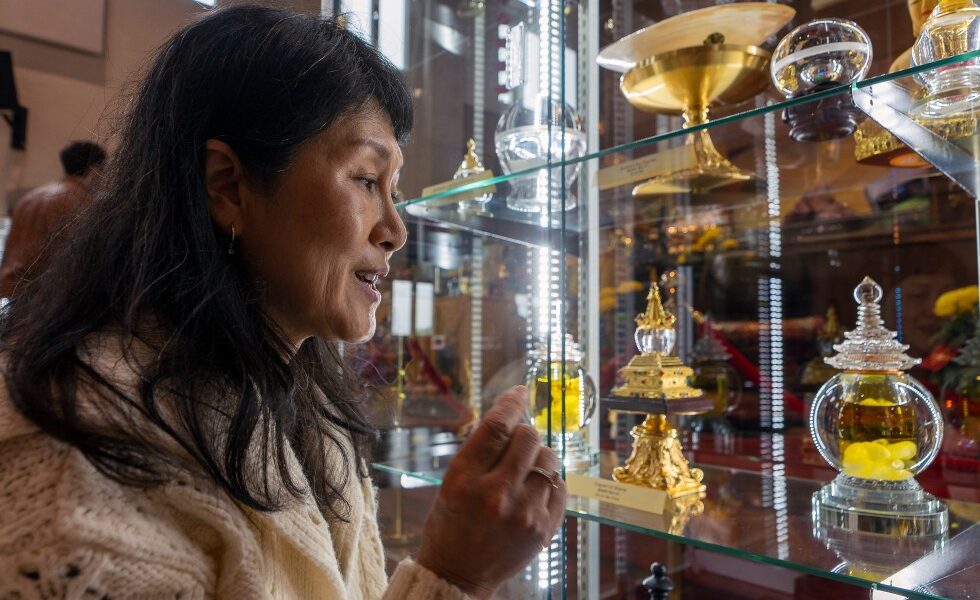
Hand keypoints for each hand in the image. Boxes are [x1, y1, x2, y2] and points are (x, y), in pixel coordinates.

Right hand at [415, 386, 566, 597]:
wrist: (458, 574)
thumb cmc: (451, 524)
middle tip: (515, 444)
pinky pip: (560, 486)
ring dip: (538, 456)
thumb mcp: (451, 483)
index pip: (496, 427)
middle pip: (528, 437)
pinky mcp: (543, 529)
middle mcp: (496, 494)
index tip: (519, 392)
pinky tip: (535, 487)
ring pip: (549, 459)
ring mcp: (524, 514)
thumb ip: (481, 451)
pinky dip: (550, 479)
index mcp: (464, 479)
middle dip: (523, 433)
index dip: (511, 403)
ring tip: (524, 469)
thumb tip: (512, 416)